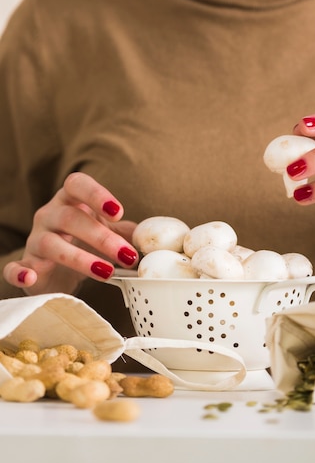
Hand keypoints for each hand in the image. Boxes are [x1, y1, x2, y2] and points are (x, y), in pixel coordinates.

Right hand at [3, 172, 138, 294]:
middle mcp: (49, 215)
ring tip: (106, 272)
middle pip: (70, 218)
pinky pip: (14, 267)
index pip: (77, 184)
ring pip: (50, 244)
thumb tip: (152, 236)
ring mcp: (35, 240)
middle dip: (101, 237)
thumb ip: (129, 231)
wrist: (58, 268)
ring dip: (79, 259)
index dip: (96, 194)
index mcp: (70, 199)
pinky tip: (30, 278)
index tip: (118, 211)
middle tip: (127, 255)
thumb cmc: (85, 241)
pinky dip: (19, 272)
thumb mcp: (108, 231)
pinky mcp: (25, 265)